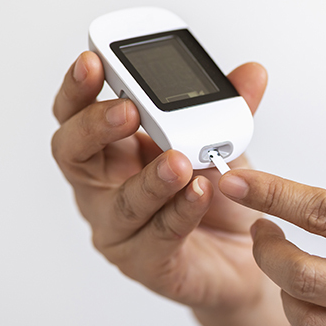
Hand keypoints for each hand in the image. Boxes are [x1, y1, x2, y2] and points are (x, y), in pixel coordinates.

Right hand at [51, 51, 268, 312]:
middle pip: (73, 153)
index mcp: (111, 148)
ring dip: (150, 178)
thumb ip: (229, 107)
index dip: (78, 88)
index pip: (76, 113)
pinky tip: (201, 193)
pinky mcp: (145, 264)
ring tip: (179, 160)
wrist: (245, 256)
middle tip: (129, 109)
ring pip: (120, 202)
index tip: (92, 61)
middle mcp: (103, 187)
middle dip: (96, 126)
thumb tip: (252, 72)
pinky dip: (181, 211)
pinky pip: (158, 236)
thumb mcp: (221, 142)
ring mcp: (118, 228)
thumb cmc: (216, 197)